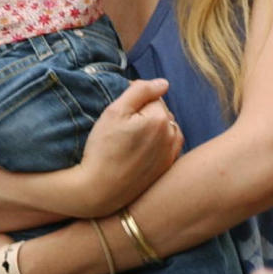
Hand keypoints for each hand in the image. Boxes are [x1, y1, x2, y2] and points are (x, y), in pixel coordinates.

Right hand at [67, 78, 181, 217]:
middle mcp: (172, 135)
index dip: (132, 103)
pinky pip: (166, 146)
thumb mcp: (115, 112)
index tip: (117, 117)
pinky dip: (155, 145)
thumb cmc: (103, 149)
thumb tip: (164, 83)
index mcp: (160, 118)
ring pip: (164, 128)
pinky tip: (137, 153)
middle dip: (144, 115)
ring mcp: (172, 153)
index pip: (151, 96)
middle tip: (120, 132)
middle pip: (160, 112)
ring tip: (129, 142)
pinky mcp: (168, 167)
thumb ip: (140, 90)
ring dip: (152, 129)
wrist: (100, 190)